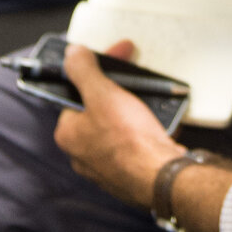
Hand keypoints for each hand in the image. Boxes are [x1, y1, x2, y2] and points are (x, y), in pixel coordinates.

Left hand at [51, 41, 185, 209]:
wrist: (162, 177)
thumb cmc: (128, 140)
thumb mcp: (102, 94)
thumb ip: (83, 70)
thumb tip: (72, 54)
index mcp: (69, 134)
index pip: (76, 95)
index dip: (96, 72)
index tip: (114, 60)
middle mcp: (83, 154)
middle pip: (99, 110)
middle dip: (119, 91)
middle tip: (137, 80)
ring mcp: (108, 166)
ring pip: (120, 127)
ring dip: (135, 109)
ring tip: (151, 99)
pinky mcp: (131, 173)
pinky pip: (137, 143)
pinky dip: (147, 130)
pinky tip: (159, 120)